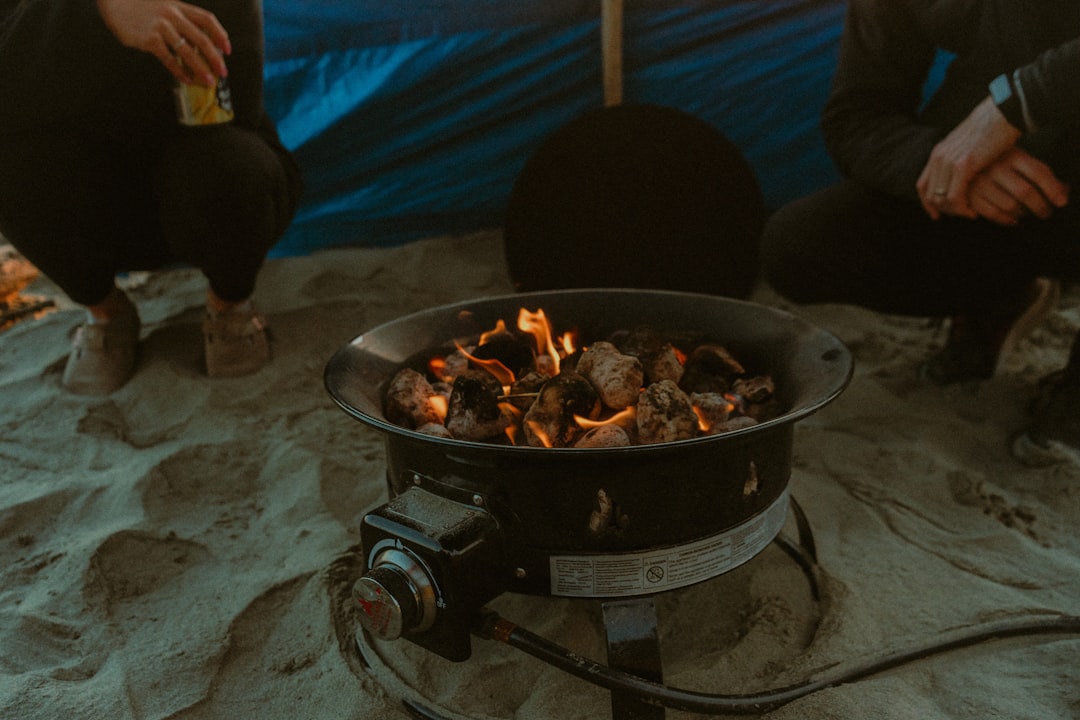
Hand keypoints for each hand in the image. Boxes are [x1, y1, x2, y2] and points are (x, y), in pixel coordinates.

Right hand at [96, 0, 230, 85]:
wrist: (113, 0)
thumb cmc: (139, 6)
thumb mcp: (164, 6)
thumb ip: (181, 22)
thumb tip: (198, 46)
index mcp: (179, 6)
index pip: (207, 19)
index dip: (220, 35)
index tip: (227, 50)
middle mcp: (172, 15)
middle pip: (201, 38)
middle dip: (215, 58)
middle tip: (222, 72)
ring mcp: (161, 26)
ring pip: (187, 51)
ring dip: (200, 68)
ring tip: (208, 81)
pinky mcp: (149, 38)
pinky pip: (169, 58)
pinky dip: (179, 71)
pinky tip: (186, 79)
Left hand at [916, 95, 1021, 218]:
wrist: (1005, 112)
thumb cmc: (994, 129)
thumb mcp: (969, 146)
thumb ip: (959, 160)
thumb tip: (961, 176)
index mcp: (939, 152)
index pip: (923, 185)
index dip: (927, 204)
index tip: (937, 216)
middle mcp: (939, 157)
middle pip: (930, 195)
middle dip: (944, 210)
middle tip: (962, 214)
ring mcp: (949, 161)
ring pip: (940, 199)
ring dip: (954, 211)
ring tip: (970, 213)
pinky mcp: (963, 165)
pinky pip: (954, 197)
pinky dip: (962, 209)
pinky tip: (974, 212)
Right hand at [966, 148, 1069, 225]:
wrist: (963, 158)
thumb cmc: (1000, 162)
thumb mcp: (1021, 160)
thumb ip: (1040, 174)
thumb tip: (1062, 194)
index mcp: (1012, 154)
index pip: (1039, 173)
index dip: (1053, 189)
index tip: (1061, 202)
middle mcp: (995, 166)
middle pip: (1024, 192)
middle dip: (1040, 207)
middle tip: (1045, 213)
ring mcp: (980, 181)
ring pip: (1009, 205)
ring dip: (1023, 214)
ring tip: (1027, 214)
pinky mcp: (969, 195)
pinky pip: (992, 214)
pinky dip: (1005, 220)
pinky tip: (1013, 220)